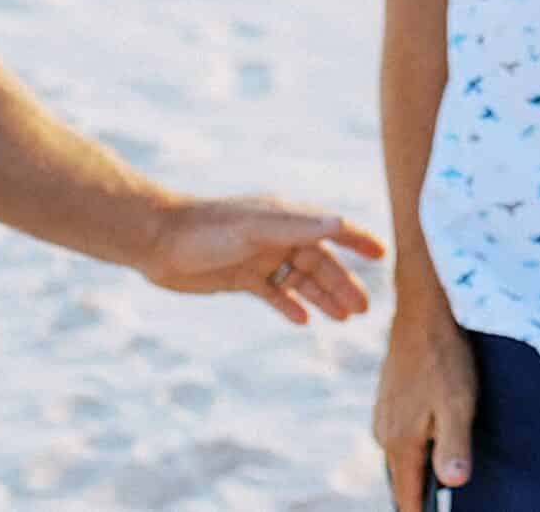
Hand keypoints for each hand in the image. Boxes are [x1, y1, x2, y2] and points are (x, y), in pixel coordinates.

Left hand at [137, 193, 386, 323]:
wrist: (157, 241)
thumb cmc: (207, 229)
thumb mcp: (256, 228)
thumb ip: (298, 227)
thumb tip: (340, 221)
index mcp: (286, 218)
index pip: (331, 227)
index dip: (357, 239)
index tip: (382, 254)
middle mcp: (277, 235)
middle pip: (319, 262)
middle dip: (342, 283)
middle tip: (364, 309)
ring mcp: (260, 256)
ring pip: (300, 280)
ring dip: (322, 298)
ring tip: (344, 319)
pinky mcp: (241, 276)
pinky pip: (273, 292)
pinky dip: (289, 305)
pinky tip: (303, 321)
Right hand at [373, 291, 476, 510]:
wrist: (424, 311)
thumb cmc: (445, 358)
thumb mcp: (458, 404)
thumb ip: (454, 446)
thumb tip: (453, 484)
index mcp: (400, 442)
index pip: (408, 497)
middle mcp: (384, 433)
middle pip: (404, 480)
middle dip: (422, 494)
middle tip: (444, 502)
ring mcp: (384, 415)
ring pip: (403, 457)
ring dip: (420, 468)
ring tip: (443, 475)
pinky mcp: (389, 400)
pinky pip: (402, 436)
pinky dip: (417, 445)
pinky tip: (436, 436)